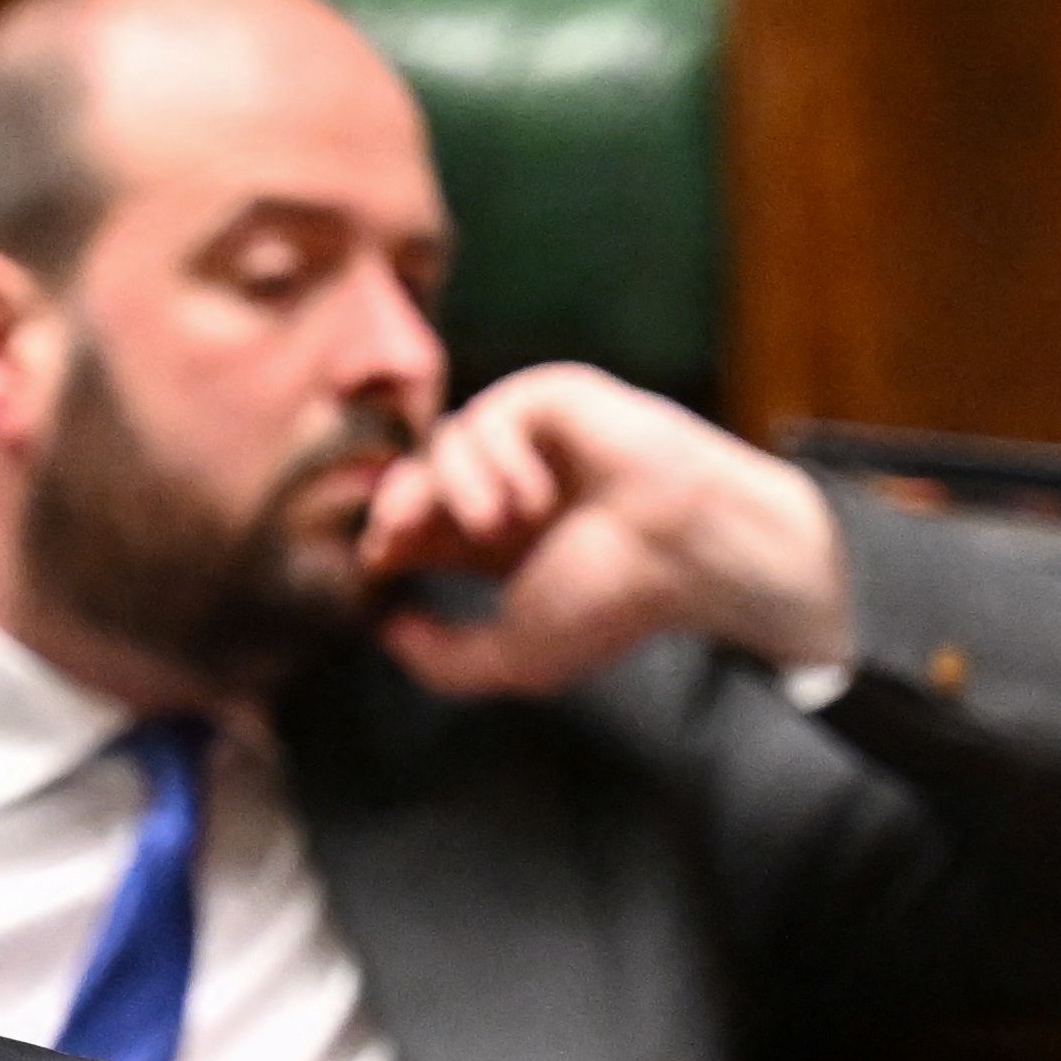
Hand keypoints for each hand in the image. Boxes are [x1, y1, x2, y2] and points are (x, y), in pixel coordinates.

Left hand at [356, 362, 854, 689]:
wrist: (685, 547)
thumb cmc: (615, 602)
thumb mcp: (515, 658)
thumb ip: (442, 660)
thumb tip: (386, 629)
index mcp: (498, 544)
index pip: (415, 529)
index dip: (384, 540)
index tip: (374, 565)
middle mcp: (511, 487)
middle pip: (415, 478)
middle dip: (393, 508)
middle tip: (392, 539)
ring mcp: (532, 441)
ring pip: (444, 445)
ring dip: (453, 490)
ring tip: (500, 525)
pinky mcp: (552, 400)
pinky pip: (487, 414)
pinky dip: (496, 458)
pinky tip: (535, 495)